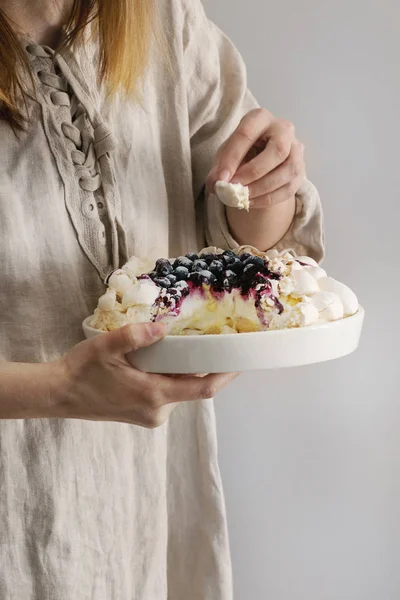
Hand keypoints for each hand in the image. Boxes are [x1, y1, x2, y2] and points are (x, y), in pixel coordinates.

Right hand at [54, 323, 236, 427]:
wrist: (58, 394)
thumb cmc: (81, 371)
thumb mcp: (106, 346)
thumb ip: (136, 335)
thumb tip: (163, 327)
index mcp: (153, 395)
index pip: (203, 389)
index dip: (225, 376)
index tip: (241, 361)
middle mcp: (157, 410)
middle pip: (193, 388)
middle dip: (204, 367)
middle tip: (212, 340)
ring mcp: (150, 415)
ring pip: (180, 391)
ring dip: (186, 372)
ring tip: (186, 346)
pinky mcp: (143, 414)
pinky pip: (168, 394)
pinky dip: (172, 378)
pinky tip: (165, 360)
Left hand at [206, 108, 305, 207]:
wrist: (260, 158)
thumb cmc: (241, 152)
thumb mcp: (225, 156)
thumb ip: (218, 169)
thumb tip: (216, 185)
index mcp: (260, 118)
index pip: (247, 134)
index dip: (232, 158)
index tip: (220, 179)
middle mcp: (283, 129)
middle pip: (278, 150)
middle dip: (254, 172)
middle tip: (235, 187)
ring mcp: (296, 150)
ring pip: (287, 170)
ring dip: (262, 188)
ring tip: (242, 198)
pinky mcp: (300, 171)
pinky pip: (289, 188)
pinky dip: (268, 199)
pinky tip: (250, 202)